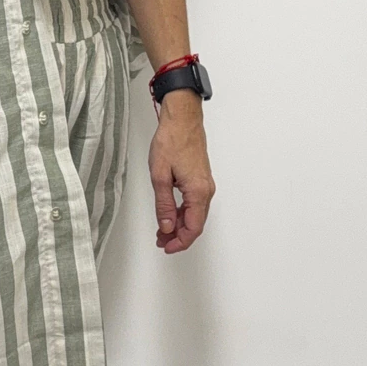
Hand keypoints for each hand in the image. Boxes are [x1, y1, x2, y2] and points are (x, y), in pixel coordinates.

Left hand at [148, 94, 215, 252]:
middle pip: (195, 223)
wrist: (182, 119)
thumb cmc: (172, 141)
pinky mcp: (200, 178)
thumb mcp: (160, 175)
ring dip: (179, 224)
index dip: (180, 242)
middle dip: (178, 236)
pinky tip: (170, 213)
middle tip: (160, 241)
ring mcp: (205, 184)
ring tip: (161, 230)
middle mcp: (206, 190)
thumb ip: (164, 204)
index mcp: (198, 192)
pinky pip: (194, 203)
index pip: (192, 228)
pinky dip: (182, 212)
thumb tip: (166, 226)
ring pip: (194, 214)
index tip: (166, 247)